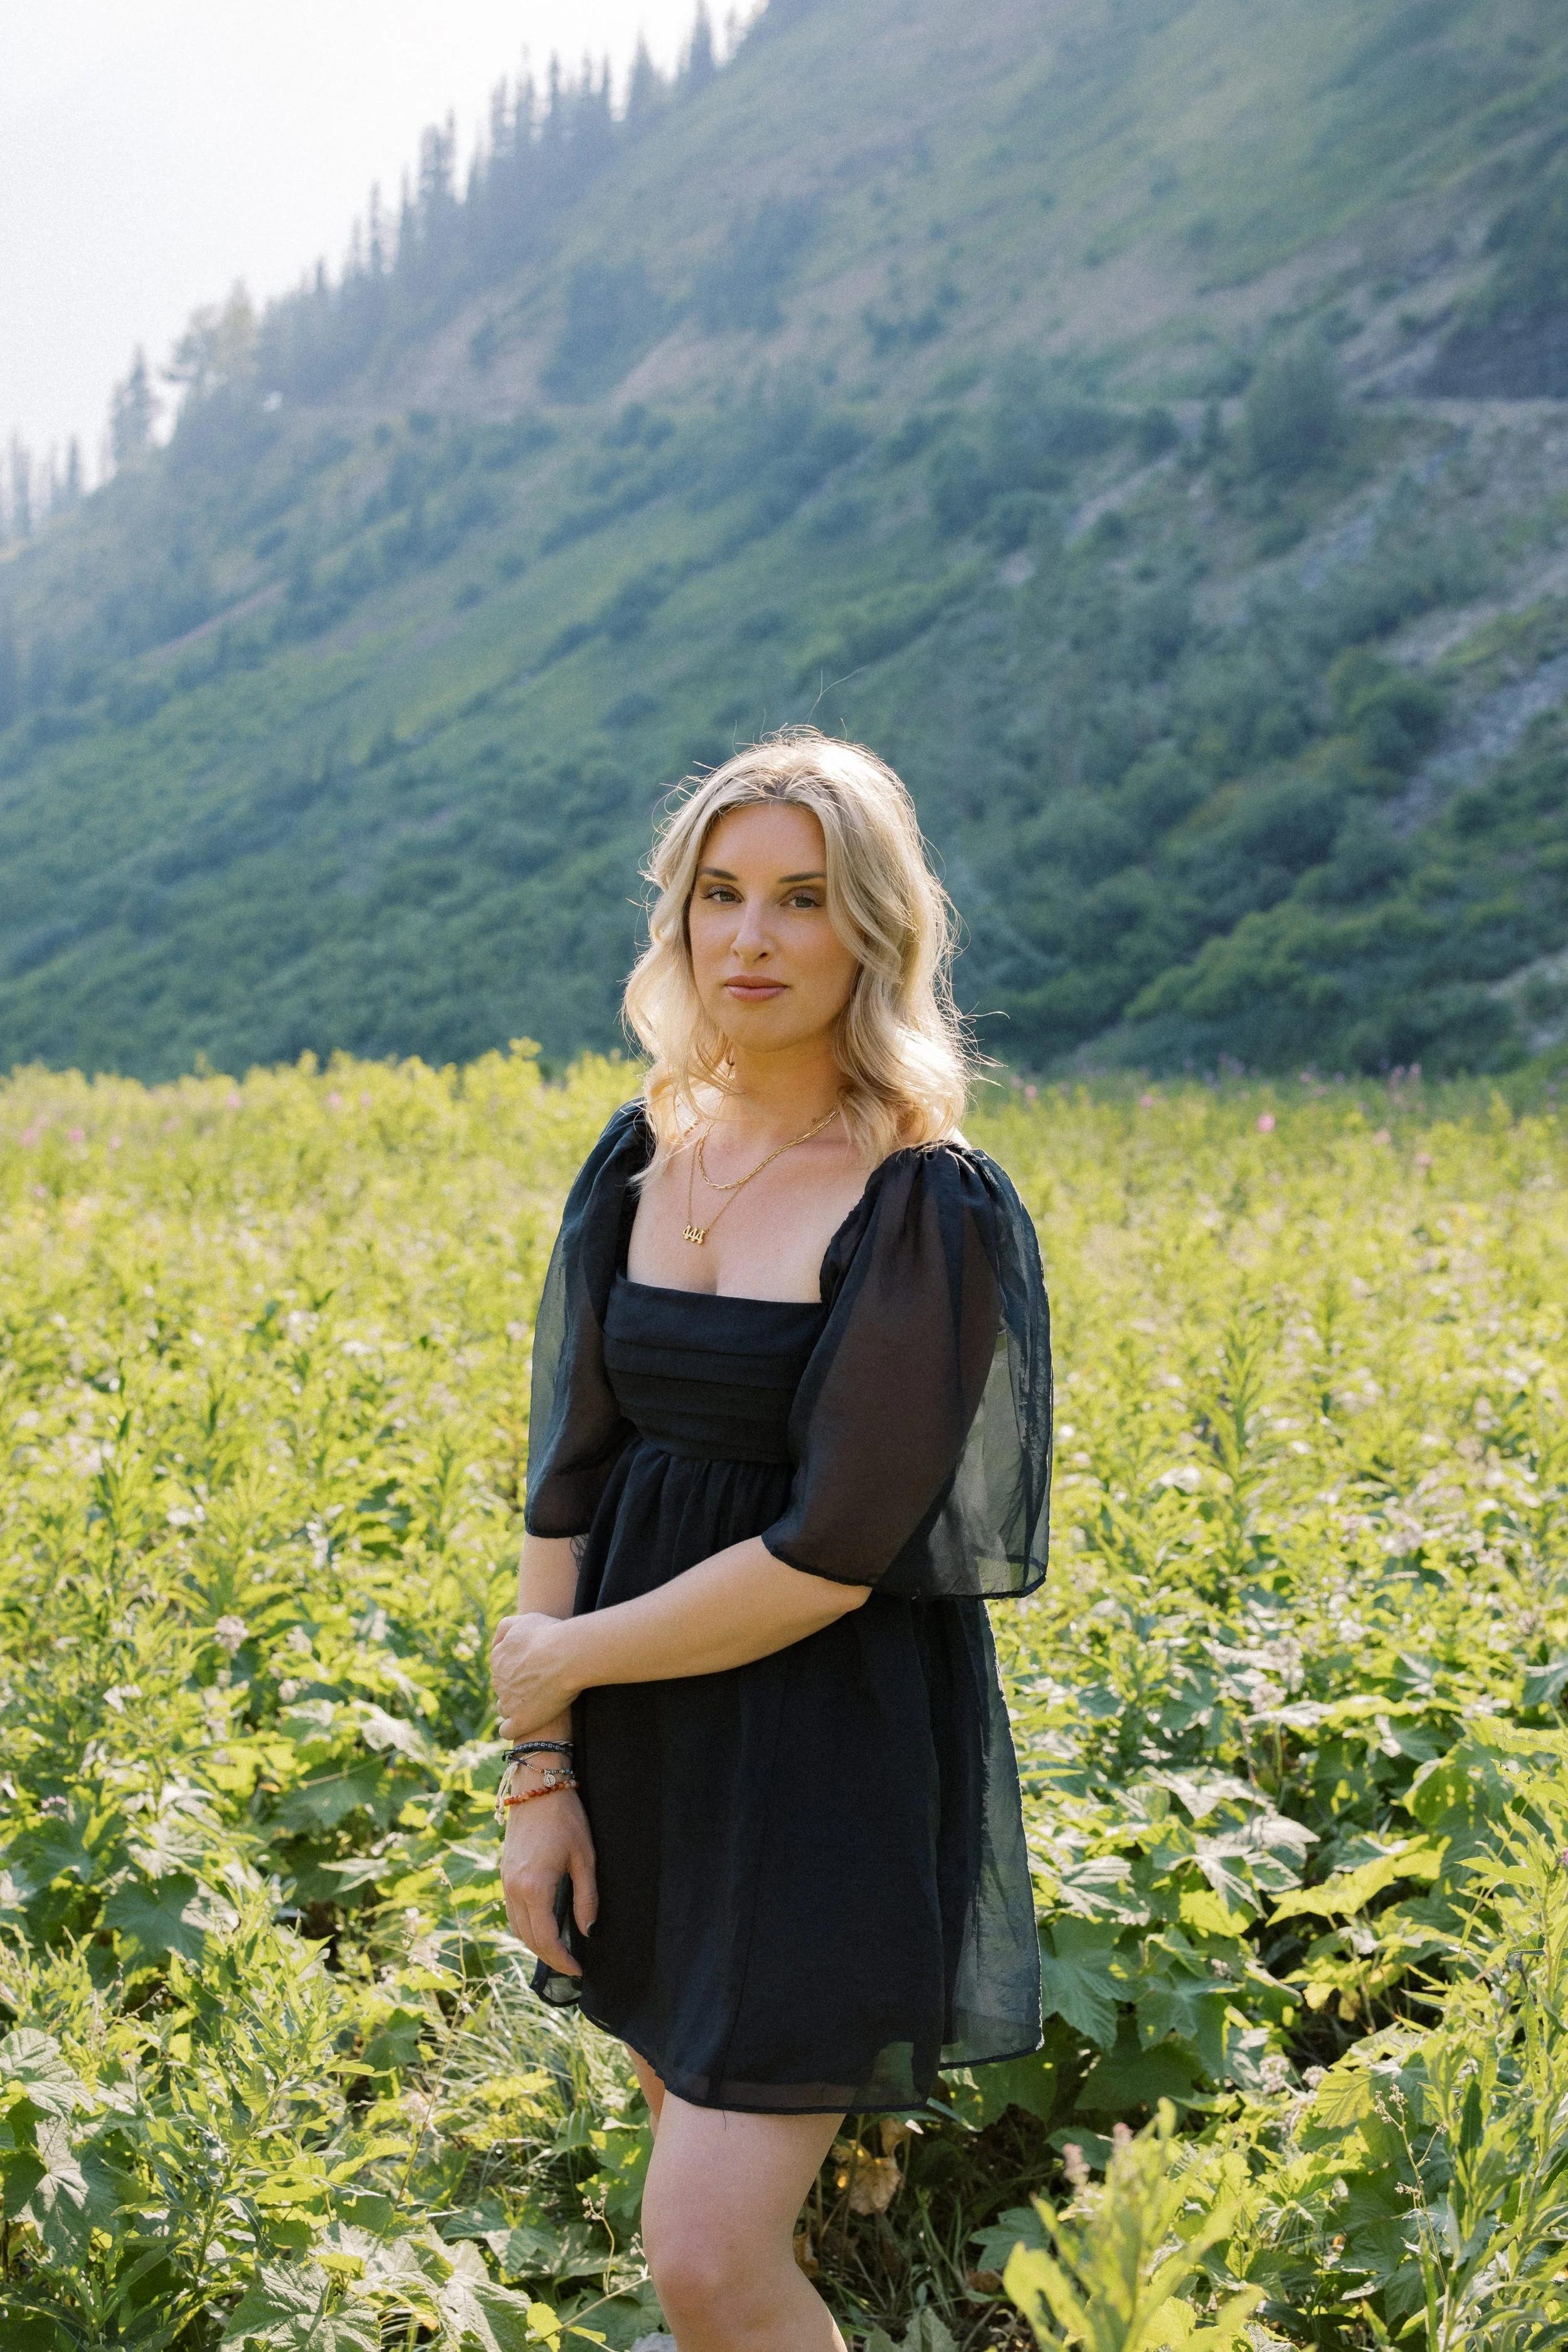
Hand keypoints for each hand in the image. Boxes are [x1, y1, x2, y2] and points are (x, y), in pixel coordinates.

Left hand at [490, 1610, 580, 1739]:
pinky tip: (528, 1723)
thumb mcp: (524, 1620)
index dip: (518, 1670)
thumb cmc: (550, 1634)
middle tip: (540, 1685)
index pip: (501, 1668)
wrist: (566, 1654)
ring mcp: (508, 1702)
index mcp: (498, 1658)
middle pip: (503, 1688)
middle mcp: (498, 1681)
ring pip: (505, 1708)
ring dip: (516, 1708)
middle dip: (516, 1689)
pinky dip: (515, 1728)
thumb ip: (506, 1628)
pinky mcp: (520, 1721)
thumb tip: (495, 1642)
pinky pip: (508, 1730)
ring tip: (538, 1704)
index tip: (534, 1670)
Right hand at [500, 1789, 596, 1976]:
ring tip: (558, 1951)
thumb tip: (587, 1931)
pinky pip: (511, 1911)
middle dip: (549, 1957)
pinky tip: (542, 1925)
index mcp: (534, 1887)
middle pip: (527, 1938)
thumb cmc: (566, 1818)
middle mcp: (514, 1888)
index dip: (562, 1960)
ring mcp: (505, 1881)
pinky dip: (525, 1926)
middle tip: (571, 1967)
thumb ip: (586, 1898)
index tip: (578, 1971)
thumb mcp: (585, 1857)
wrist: (536, 1785)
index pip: (545, 1938)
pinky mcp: (504, 1873)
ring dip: (535, 1944)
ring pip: (516, 1927)